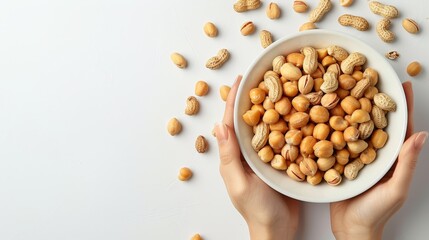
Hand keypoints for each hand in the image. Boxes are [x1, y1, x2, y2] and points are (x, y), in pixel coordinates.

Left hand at [214, 75, 299, 239]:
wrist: (278, 230)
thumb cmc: (257, 210)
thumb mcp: (239, 183)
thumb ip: (229, 155)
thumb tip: (218, 124)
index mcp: (234, 155)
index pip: (231, 121)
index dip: (234, 99)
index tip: (240, 78)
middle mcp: (248, 152)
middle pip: (250, 119)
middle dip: (254, 97)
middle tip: (263, 75)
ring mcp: (265, 156)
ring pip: (268, 125)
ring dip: (273, 105)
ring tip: (282, 85)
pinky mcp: (282, 160)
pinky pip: (284, 137)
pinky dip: (289, 122)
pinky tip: (299, 110)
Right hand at [330, 81, 427, 239]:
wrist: (351, 229)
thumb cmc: (376, 213)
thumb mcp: (395, 190)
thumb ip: (407, 164)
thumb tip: (421, 135)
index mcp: (393, 158)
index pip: (401, 127)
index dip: (403, 106)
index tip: (403, 85)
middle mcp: (375, 153)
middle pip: (376, 122)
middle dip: (375, 100)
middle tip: (370, 78)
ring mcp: (356, 156)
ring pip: (355, 128)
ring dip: (352, 109)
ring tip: (347, 89)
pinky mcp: (339, 161)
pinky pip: (337, 140)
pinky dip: (333, 126)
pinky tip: (326, 114)